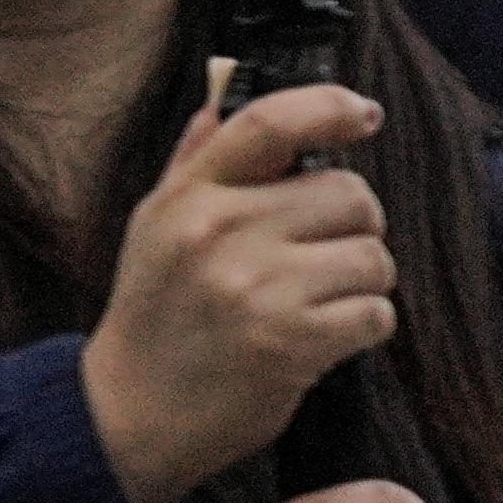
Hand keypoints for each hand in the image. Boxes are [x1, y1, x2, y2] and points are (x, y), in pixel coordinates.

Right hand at [81, 75, 395, 502]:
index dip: (331, 106)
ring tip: (318, 302)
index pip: (271, 121)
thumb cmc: (154, 315)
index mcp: (191, 197)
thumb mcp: (155, 225)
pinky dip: (364, 327)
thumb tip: (229, 84)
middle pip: (351, 194)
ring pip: (373, 256)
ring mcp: (257, 288)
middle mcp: (221, 233)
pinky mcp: (290, 342)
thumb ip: (197, 157)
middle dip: (353, 227)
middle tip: (320, 259)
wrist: (125, 418)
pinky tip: (322, 339)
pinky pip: (376, 312)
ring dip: (363, 283)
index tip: (365, 115)